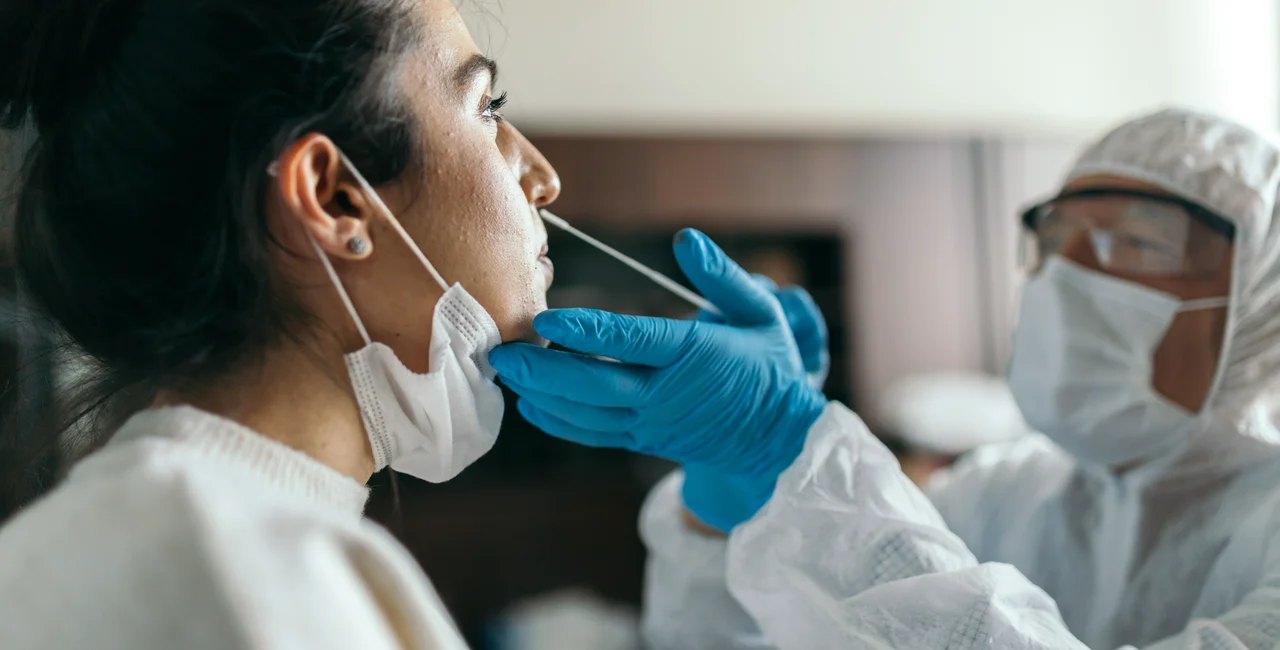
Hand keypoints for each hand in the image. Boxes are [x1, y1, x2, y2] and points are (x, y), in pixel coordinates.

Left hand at [489, 230, 827, 529]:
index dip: (587, 330)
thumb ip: (721, 276)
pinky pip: (593, 434)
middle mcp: (666, 393)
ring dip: (544, 393)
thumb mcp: (761, 312)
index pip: (633, 341)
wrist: (776, 440)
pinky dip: (559, 421)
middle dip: (545, 370)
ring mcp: (651, 422)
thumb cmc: (768, 365)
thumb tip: (685, 238)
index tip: (547, 318)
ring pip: (587, 413)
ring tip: (507, 372)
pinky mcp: (642, 440)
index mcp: (693, 355)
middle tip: (502, 353)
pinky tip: (532, 402)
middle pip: (596, 385)